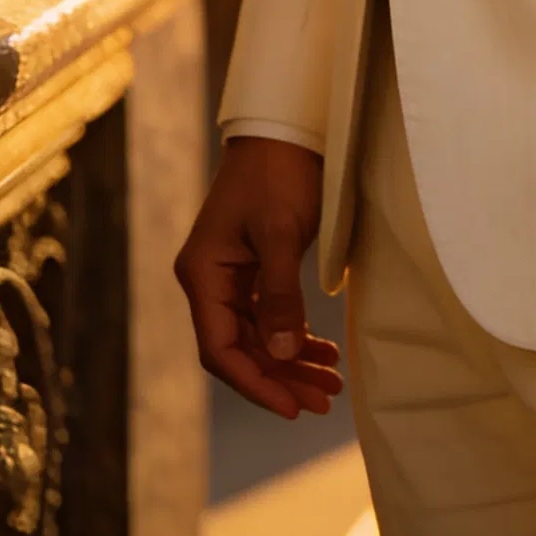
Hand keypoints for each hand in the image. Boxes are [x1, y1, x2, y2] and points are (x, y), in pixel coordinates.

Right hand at [175, 136, 343, 421]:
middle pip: (241, 349)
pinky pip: (268, 316)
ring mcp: (229, 275)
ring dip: (292, 362)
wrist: (285, 127)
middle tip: (325, 401)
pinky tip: (323, 351)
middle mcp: (209, 280)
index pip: (221, 349)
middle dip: (281, 378)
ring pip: (258, 337)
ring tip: (332, 383)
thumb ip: (279, 294)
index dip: (256, 383)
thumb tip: (281, 355)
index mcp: (202, 274)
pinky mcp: (252, 268)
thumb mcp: (281, 232)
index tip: (293, 407)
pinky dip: (294, 336)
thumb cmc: (279, 171)